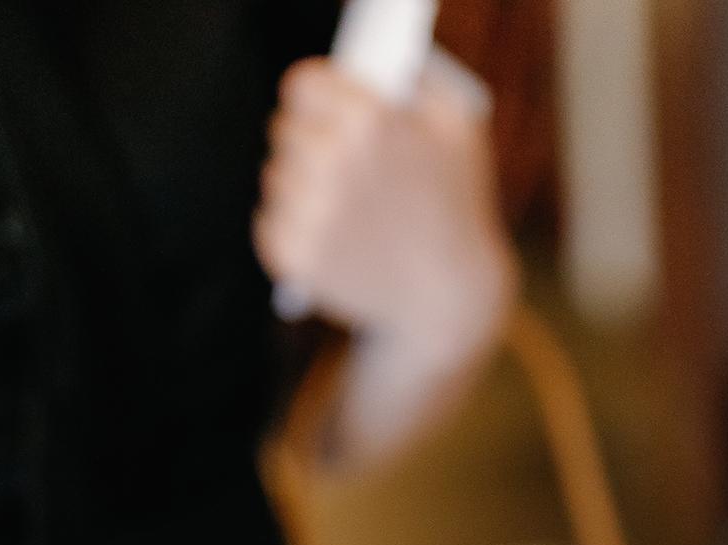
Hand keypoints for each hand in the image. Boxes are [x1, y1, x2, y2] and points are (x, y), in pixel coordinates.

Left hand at [254, 56, 515, 361]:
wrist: (449, 300)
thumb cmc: (458, 208)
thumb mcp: (459, 127)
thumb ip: (418, 80)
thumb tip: (378, 62)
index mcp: (369, 119)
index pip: (302, 86)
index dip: (315, 98)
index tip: (322, 110)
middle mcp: (332, 161)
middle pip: (284, 130)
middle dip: (308, 142)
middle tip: (334, 163)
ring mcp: (309, 212)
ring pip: (275, 178)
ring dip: (299, 187)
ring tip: (338, 207)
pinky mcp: (294, 256)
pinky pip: (268, 223)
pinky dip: (291, 229)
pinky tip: (326, 236)